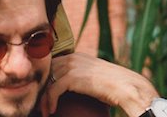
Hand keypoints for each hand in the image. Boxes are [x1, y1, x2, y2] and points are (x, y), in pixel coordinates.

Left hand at [41, 53, 158, 116]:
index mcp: (76, 56)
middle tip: (39, 104)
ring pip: (48, 82)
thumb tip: (70, 89)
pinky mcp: (72, 77)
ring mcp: (72, 66)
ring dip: (43, 98)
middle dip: (41, 88)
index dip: (45, 79)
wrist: (126, 87)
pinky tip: (51, 111)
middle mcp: (72, 57)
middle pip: (47, 72)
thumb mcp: (93, 76)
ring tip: (44, 111)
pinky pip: (53, 90)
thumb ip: (81, 77)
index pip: (52, 64)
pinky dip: (49, 101)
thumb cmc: (113, 86)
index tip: (43, 93)